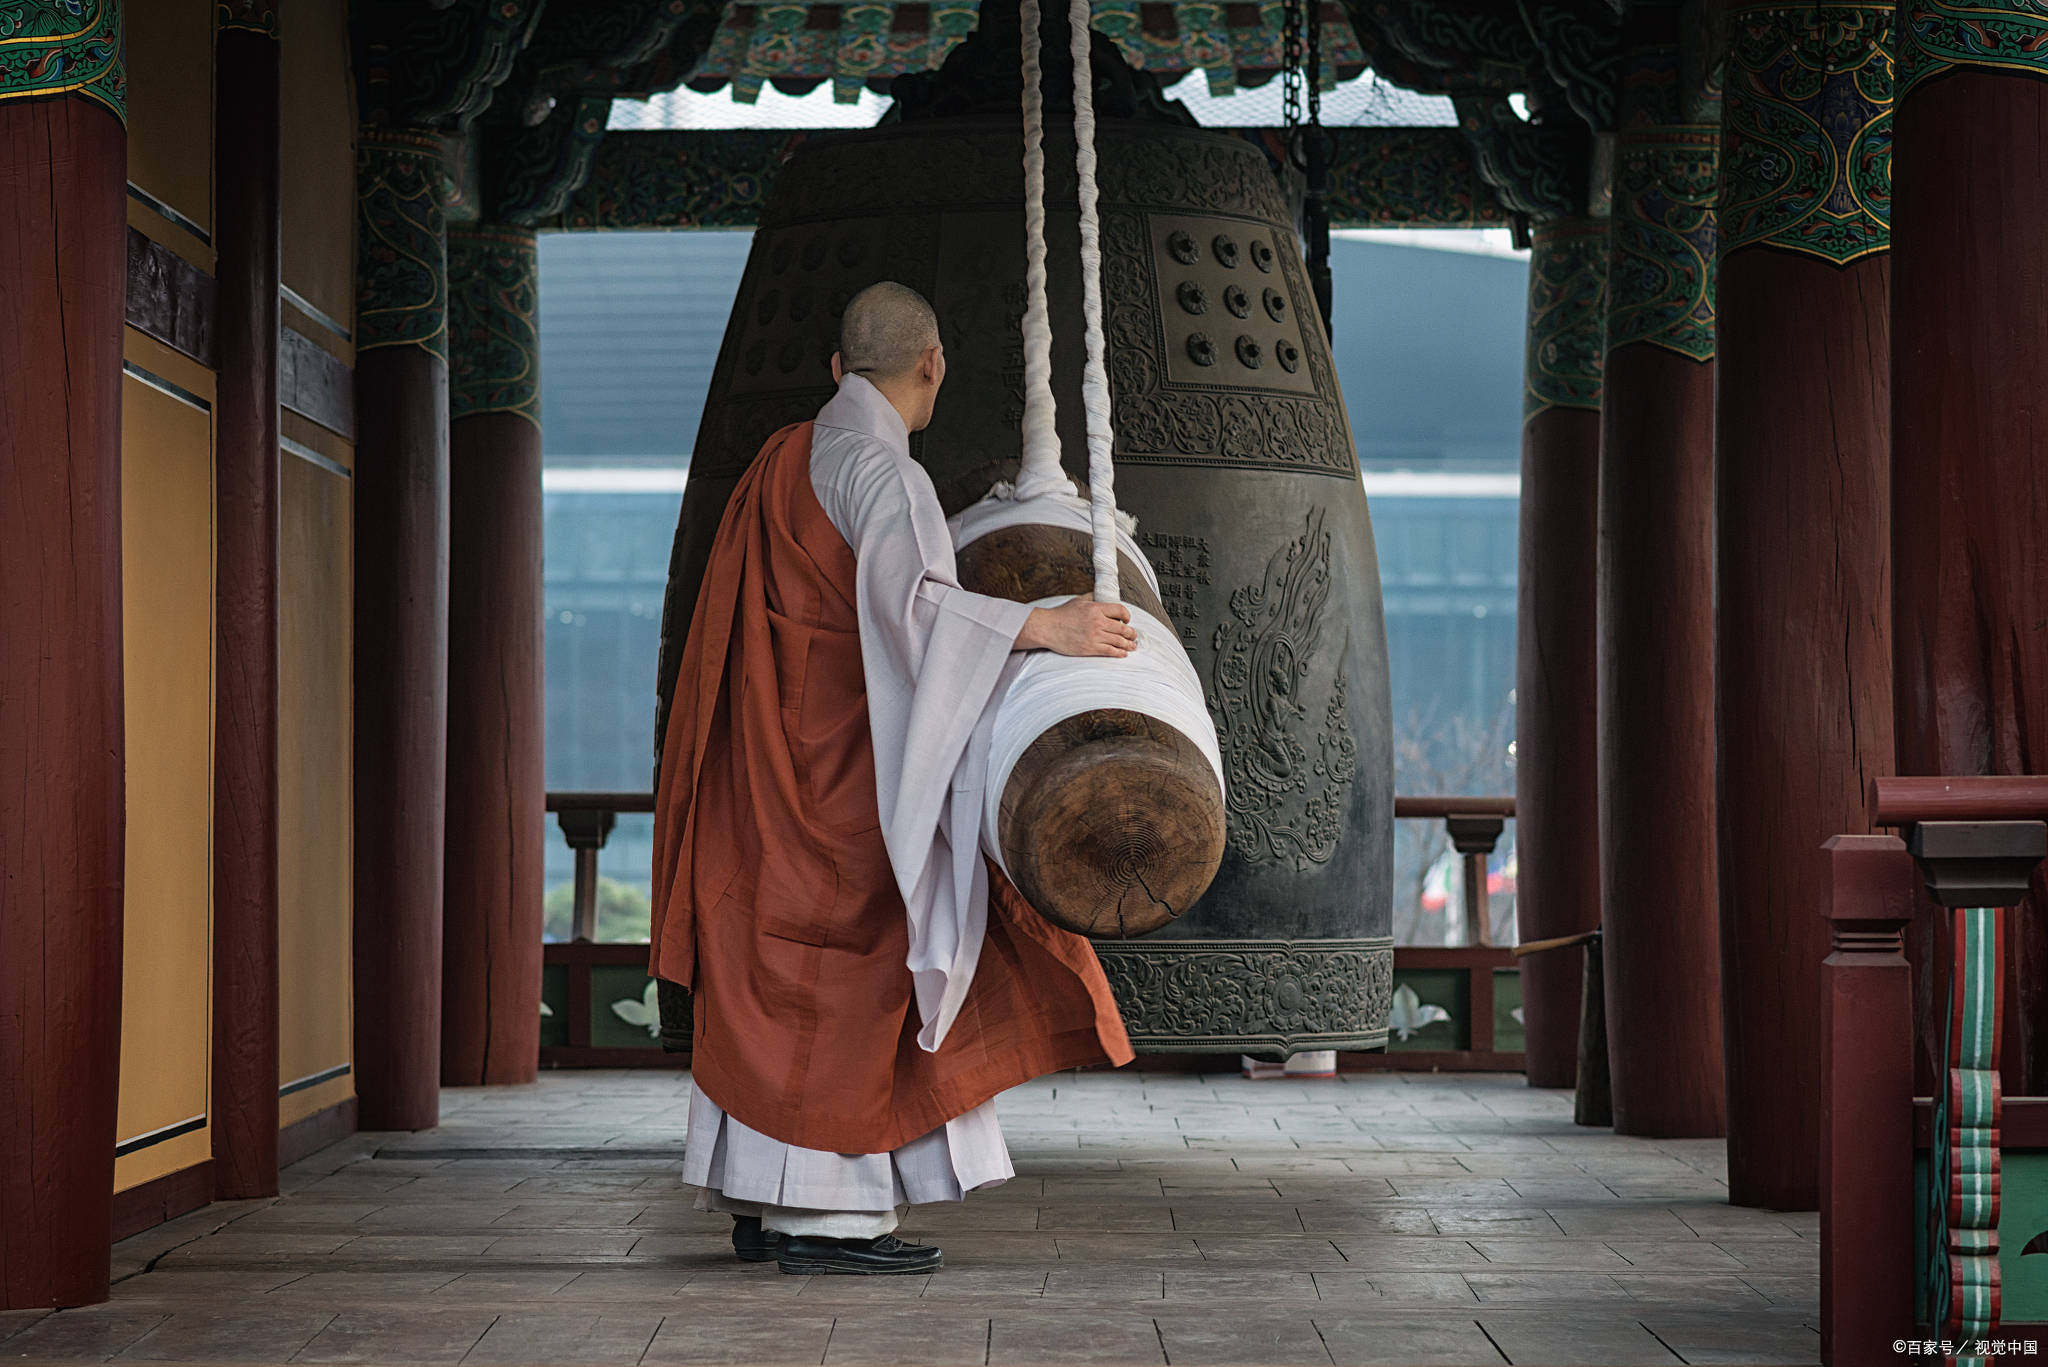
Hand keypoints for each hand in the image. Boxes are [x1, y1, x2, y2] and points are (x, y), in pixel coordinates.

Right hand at [1018, 598, 1137, 657]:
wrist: (1047, 628)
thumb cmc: (1061, 614)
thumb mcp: (1079, 600)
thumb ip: (1093, 597)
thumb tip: (1104, 597)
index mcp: (1096, 608)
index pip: (1120, 610)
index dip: (1127, 616)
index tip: (1127, 620)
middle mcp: (1097, 622)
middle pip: (1123, 628)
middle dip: (1131, 633)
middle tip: (1133, 635)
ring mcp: (1094, 636)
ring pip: (1119, 641)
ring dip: (1129, 644)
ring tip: (1133, 645)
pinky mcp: (1090, 648)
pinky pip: (1110, 651)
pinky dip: (1119, 653)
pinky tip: (1123, 653)